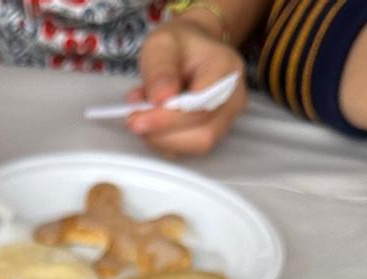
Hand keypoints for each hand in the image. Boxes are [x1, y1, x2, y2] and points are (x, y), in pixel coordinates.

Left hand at [126, 18, 246, 156]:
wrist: (191, 49)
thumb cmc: (177, 45)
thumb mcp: (161, 43)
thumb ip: (160, 69)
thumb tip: (160, 99)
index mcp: (225, 66)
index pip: (202, 102)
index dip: (168, 116)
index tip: (136, 115)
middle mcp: (234, 96)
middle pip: (204, 130)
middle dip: (162, 131)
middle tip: (132, 118)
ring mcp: (227, 116)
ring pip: (198, 144)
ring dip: (162, 138)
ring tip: (141, 116)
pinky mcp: (215, 130)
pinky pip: (190, 147)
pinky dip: (165, 141)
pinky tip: (152, 124)